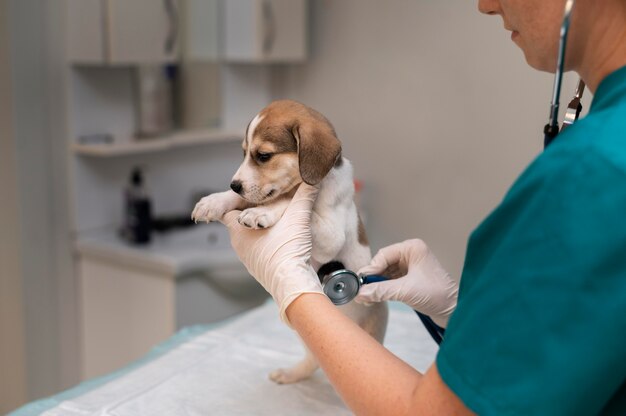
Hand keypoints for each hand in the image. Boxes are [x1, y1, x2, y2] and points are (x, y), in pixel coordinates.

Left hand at [220, 183, 322, 325]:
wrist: (293, 286)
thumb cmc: (289, 252)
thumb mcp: (298, 217)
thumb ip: (305, 194)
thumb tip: (314, 174)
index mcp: (239, 229)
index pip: (227, 209)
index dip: (237, 200)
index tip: (247, 194)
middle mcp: (240, 245)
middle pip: (240, 222)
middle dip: (251, 212)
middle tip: (265, 202)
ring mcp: (249, 260)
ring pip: (250, 238)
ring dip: (260, 229)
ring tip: (276, 220)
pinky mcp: (260, 270)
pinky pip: (259, 251)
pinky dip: (267, 243)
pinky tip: (282, 240)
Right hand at [355, 239, 457, 327]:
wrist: (454, 311)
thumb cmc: (437, 295)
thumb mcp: (405, 291)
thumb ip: (381, 290)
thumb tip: (360, 293)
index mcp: (412, 248)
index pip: (384, 255)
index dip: (371, 269)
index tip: (360, 282)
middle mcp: (411, 254)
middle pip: (383, 263)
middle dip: (372, 278)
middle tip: (361, 291)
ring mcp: (411, 266)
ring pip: (385, 273)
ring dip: (376, 285)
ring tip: (366, 297)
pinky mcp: (410, 278)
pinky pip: (391, 280)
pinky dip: (383, 289)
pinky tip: (374, 297)